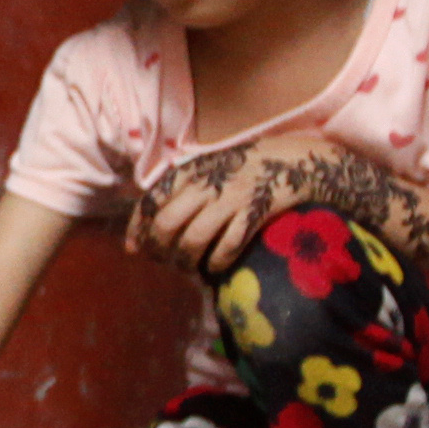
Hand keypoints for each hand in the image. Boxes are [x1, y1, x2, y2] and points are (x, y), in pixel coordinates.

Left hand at [125, 139, 313, 285]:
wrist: (294, 159)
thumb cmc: (245, 168)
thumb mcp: (208, 168)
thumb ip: (180, 191)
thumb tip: (145, 228)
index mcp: (191, 170)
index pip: (150, 201)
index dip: (138, 229)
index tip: (134, 249)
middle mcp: (207, 182)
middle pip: (166, 224)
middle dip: (160, 250)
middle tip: (165, 262)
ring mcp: (231, 197)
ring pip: (193, 239)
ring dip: (186, 261)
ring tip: (189, 268)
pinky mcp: (255, 211)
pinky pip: (228, 246)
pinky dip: (217, 263)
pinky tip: (215, 268)